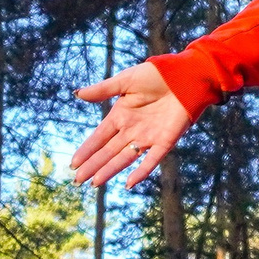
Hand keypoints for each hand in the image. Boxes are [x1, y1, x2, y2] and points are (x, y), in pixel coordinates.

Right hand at [70, 61, 193, 189]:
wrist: (185, 76)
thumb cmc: (155, 75)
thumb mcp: (126, 80)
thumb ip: (103, 90)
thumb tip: (77, 94)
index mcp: (120, 116)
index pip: (99, 137)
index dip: (86, 150)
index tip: (73, 164)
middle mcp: (131, 130)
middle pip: (108, 152)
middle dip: (93, 166)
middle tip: (77, 180)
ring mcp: (147, 138)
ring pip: (124, 158)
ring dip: (109, 170)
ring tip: (94, 183)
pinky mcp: (165, 142)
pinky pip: (151, 160)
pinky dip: (141, 171)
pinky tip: (129, 183)